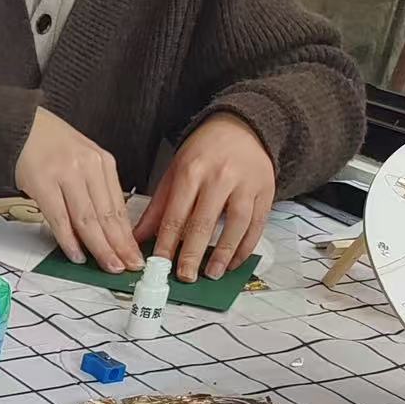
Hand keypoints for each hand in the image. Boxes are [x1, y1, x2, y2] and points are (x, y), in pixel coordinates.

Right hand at [14, 107, 142, 273]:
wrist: (19, 125)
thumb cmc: (48, 145)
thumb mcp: (81, 160)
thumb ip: (93, 189)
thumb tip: (104, 227)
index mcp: (102, 162)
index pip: (119, 206)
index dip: (127, 235)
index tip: (134, 254)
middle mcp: (88, 167)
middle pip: (107, 215)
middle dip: (119, 245)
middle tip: (127, 266)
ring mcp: (66, 174)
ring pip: (87, 219)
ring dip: (99, 247)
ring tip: (109, 265)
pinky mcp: (44, 183)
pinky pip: (59, 218)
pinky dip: (69, 240)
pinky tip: (77, 254)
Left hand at [135, 114, 273, 282]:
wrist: (242, 127)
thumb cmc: (204, 152)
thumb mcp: (175, 172)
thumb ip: (158, 207)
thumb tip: (138, 239)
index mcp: (192, 171)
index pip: (176, 214)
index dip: (167, 244)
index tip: (159, 265)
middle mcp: (220, 177)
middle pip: (204, 222)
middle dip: (192, 254)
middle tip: (185, 277)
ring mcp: (246, 184)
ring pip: (236, 225)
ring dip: (223, 254)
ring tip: (212, 274)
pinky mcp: (266, 191)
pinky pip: (257, 225)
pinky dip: (245, 247)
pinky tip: (233, 262)